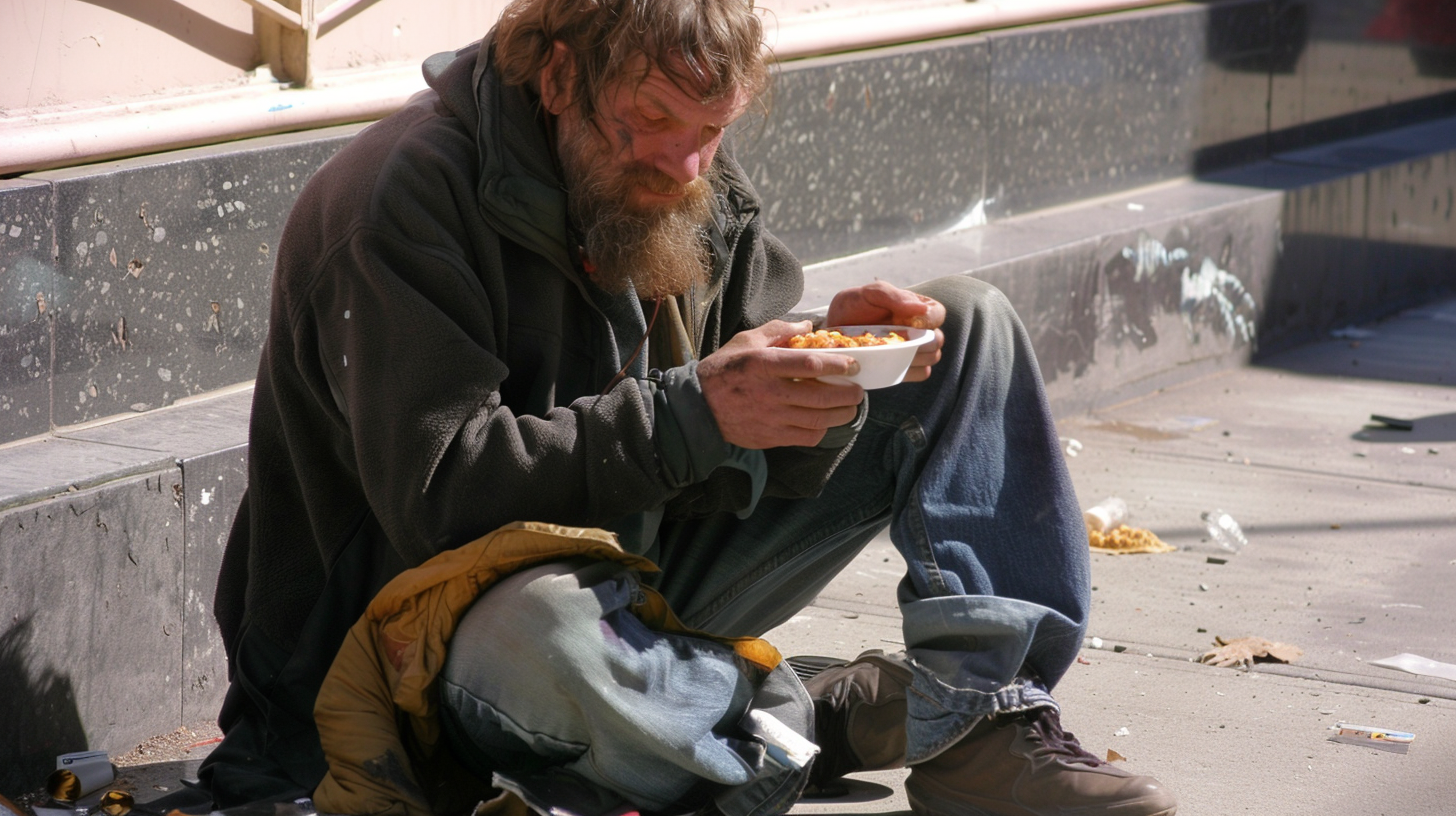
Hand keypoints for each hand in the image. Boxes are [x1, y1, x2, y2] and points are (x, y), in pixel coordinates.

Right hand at [698, 320, 864, 448]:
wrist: (699, 406)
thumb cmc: (724, 369)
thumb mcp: (747, 341)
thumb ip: (779, 331)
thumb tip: (809, 326)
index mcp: (765, 365)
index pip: (810, 365)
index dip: (837, 365)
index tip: (853, 364)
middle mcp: (770, 393)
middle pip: (821, 397)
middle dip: (848, 394)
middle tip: (858, 389)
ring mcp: (771, 418)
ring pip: (818, 420)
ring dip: (841, 414)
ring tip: (850, 407)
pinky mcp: (771, 438)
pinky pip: (806, 437)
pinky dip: (822, 430)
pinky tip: (825, 421)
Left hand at [826, 281, 944, 381]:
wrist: (833, 332)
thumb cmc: (853, 307)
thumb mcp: (868, 294)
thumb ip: (892, 296)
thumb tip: (921, 310)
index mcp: (915, 306)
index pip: (938, 313)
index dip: (929, 320)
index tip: (909, 323)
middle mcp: (918, 328)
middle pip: (938, 340)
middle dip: (922, 342)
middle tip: (896, 340)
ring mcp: (913, 349)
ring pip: (932, 357)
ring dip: (915, 357)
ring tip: (890, 351)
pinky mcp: (904, 366)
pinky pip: (921, 373)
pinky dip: (910, 371)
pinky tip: (892, 364)